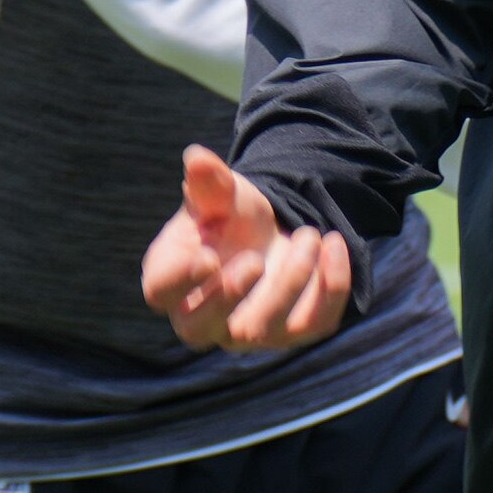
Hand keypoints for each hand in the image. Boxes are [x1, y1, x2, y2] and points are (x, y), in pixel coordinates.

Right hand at [139, 145, 355, 352]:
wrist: (269, 234)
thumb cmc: (230, 217)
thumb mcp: (222, 195)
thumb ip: (209, 182)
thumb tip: (198, 158)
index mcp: (171, 278)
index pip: (160, 291)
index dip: (180, 280)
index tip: (209, 256)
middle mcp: (201, 317)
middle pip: (199, 327)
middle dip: (230, 295)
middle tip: (256, 260)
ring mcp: (246, 332)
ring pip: (261, 330)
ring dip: (291, 282)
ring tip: (309, 233)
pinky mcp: (292, 334)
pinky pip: (313, 324)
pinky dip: (330, 288)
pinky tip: (333, 246)